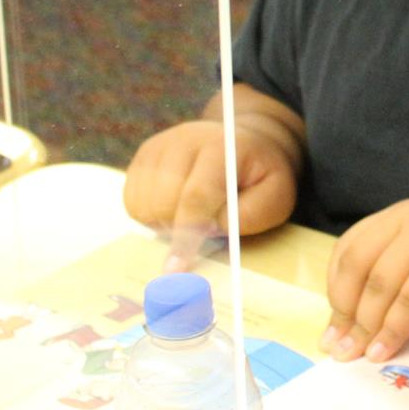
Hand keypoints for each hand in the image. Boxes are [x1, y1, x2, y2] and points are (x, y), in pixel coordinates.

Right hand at [122, 119, 298, 268]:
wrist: (243, 144)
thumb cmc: (260, 176)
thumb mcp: (276, 196)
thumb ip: (251, 214)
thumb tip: (213, 228)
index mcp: (222, 147)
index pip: (197, 195)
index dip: (187, 235)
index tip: (178, 269)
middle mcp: (184, 140)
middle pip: (163, 201)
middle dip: (180, 228)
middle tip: (205, 228)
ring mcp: (160, 146)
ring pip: (143, 203)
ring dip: (164, 222)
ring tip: (193, 215)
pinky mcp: (143, 156)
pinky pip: (132, 201)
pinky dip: (150, 215)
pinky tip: (174, 208)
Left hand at [321, 198, 408, 363]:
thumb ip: (392, 278)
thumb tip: (349, 326)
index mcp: (400, 216)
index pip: (349, 249)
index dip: (335, 290)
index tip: (333, 327)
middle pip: (358, 266)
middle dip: (345, 313)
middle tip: (339, 348)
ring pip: (382, 284)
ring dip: (365, 327)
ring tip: (358, 355)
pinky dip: (393, 329)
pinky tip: (385, 351)